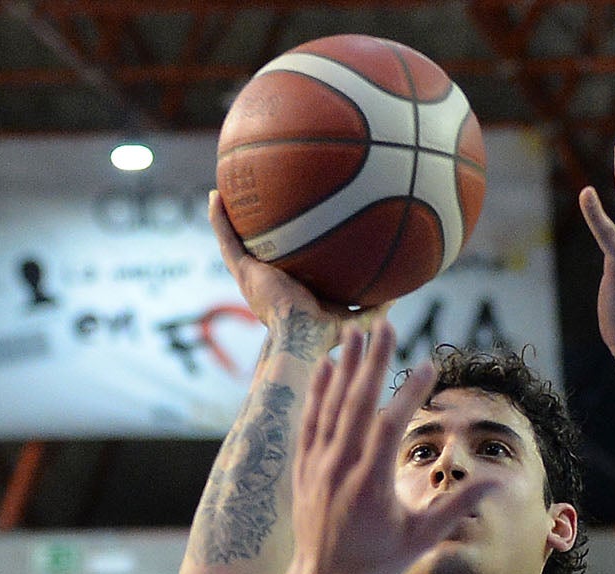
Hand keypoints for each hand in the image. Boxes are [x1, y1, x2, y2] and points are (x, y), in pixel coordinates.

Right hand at [208, 191, 376, 337]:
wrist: (301, 338)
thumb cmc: (325, 333)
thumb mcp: (355, 315)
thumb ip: (375, 305)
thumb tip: (400, 292)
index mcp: (287, 293)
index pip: (282, 269)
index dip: (280, 255)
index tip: (285, 234)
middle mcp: (265, 283)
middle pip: (254, 253)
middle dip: (251, 234)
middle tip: (248, 207)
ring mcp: (250, 277)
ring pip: (233, 244)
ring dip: (226, 220)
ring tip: (220, 194)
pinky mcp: (243, 272)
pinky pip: (227, 241)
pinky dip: (218, 219)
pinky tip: (214, 196)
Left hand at [288, 323, 502, 573]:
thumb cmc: (378, 560)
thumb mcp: (423, 539)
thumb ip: (457, 506)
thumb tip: (495, 482)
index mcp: (371, 485)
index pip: (390, 427)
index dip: (409, 393)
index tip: (429, 365)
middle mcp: (340, 468)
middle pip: (356, 404)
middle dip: (373, 361)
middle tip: (387, 324)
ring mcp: (317, 465)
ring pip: (331, 405)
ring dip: (346, 365)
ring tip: (357, 329)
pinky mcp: (303, 465)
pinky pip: (310, 419)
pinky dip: (319, 390)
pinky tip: (328, 365)